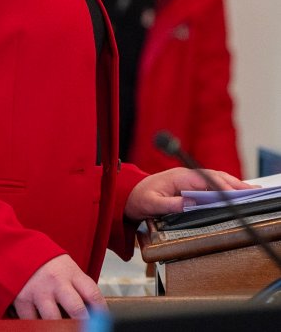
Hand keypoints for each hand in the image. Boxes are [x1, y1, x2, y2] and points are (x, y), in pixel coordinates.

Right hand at [12, 254, 106, 319]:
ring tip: (63, 328)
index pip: (93, 294)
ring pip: (55, 321)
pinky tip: (42, 323)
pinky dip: (38, 325)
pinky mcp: (22, 299)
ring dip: (61, 328)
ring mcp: (39, 291)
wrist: (15, 247)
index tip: (103, 323)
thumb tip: (93, 311)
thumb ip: (78, 285)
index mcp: (70, 272)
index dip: (102, 312)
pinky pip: (33, 321)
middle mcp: (56, 282)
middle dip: (84, 325)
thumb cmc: (46, 261)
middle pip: (77, 310)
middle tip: (84, 329)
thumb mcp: (66, 266)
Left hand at [124, 167, 251, 219]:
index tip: (236, 193)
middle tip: (251, 192)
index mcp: (178, 177)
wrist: (129, 194)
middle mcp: (184, 175)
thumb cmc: (140, 199)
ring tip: (249, 192)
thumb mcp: (152, 204)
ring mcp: (187, 179)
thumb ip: (171, 204)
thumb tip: (190, 204)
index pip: (205, 179)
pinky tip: (234, 193)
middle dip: (233, 183)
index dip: (222, 185)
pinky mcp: (187, 185)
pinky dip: (223, 187)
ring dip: (231, 184)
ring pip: (213, 178)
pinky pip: (209, 184)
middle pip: (213, 176)